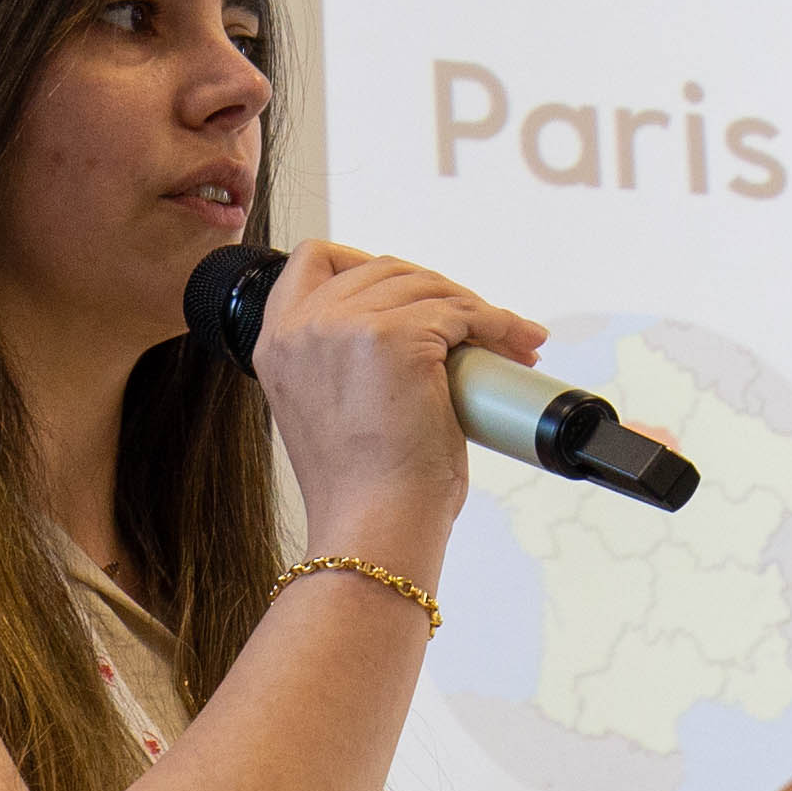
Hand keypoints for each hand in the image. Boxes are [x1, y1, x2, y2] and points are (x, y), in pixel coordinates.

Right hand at [247, 241, 539, 549]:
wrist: (372, 529)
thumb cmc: (363, 489)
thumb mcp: (330, 408)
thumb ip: (345, 361)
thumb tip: (421, 331)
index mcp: (275, 342)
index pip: (314, 261)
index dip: (366, 261)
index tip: (408, 290)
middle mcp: (301, 326)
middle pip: (385, 268)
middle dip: (439, 291)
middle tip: (481, 326)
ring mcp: (344, 327)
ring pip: (428, 287)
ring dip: (476, 309)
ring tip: (510, 343)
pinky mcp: (394, 338)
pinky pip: (462, 312)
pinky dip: (498, 323)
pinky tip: (516, 343)